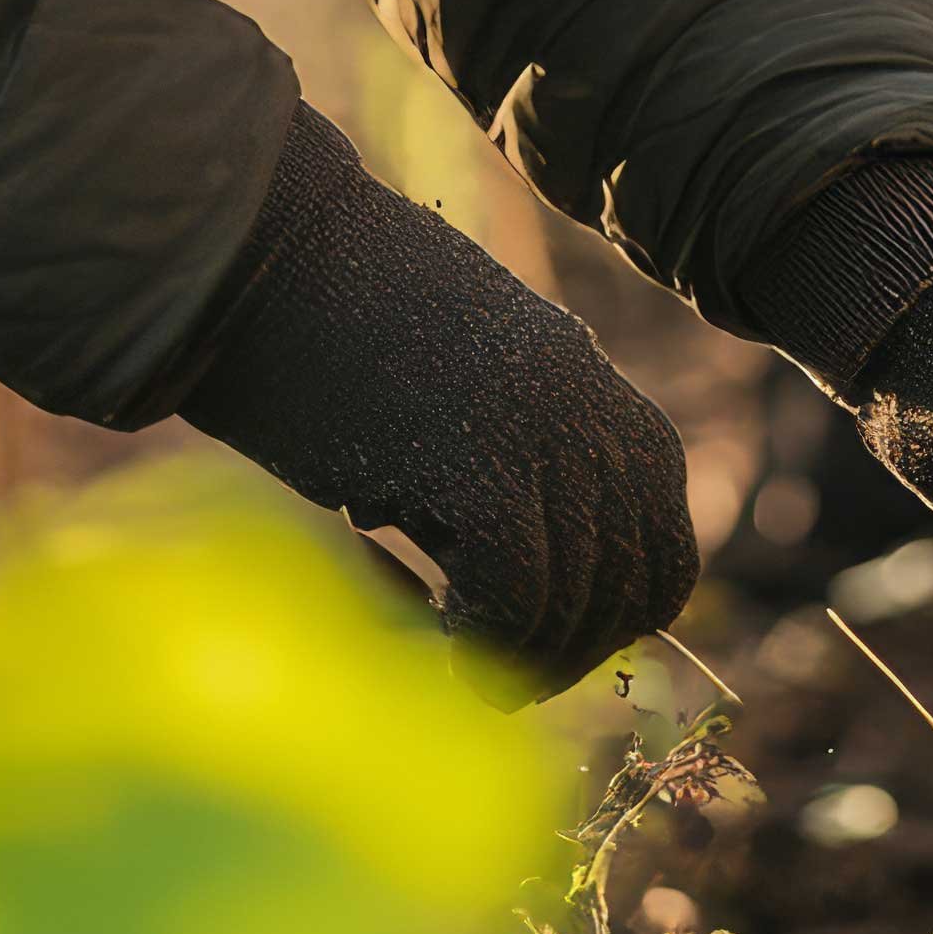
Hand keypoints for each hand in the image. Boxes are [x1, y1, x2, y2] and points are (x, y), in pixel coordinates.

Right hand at [169, 108, 693, 697]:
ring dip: (522, 657)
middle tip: (501, 678)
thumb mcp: (465, 386)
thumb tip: (532, 595)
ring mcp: (545, 439)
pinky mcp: (484, 468)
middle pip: (639, 586)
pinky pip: (520, 599)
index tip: (546, 643)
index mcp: (598, 391)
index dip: (612, 615)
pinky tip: (436, 641)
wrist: (269, 255)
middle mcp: (591, 414)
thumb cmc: (336, 323)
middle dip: (573, 652)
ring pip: (581, 605)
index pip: (663, 545)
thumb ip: (519, 463)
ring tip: (456, 660)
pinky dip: (483, 643)